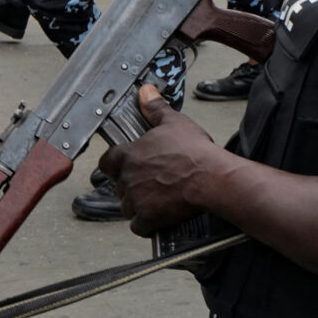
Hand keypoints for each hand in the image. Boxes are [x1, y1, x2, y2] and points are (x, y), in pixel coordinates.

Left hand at [99, 86, 224, 234]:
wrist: (211, 177)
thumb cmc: (193, 151)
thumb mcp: (174, 122)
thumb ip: (155, 109)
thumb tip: (145, 92)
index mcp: (129, 155)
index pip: (106, 162)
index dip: (115, 165)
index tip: (125, 166)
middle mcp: (127, 178)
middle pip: (120, 186)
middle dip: (132, 186)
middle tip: (151, 183)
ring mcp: (136, 199)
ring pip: (127, 206)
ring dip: (138, 206)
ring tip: (157, 200)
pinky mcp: (147, 217)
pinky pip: (138, 226)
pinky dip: (146, 224)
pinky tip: (158, 219)